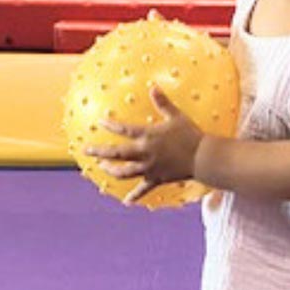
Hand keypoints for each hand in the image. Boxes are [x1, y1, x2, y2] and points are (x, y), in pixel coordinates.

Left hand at [85, 86, 202, 205]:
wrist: (203, 158)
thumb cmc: (190, 135)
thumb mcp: (176, 116)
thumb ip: (162, 103)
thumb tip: (153, 87)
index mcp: (148, 136)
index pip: (124, 130)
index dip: (111, 126)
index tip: (99, 122)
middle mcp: (145, 153)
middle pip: (117, 154)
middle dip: (100, 152)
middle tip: (86, 150)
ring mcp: (149, 168)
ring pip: (124, 172)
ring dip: (111, 170)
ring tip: (102, 167)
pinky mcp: (157, 179)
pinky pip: (143, 189)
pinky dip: (135, 196)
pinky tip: (127, 202)